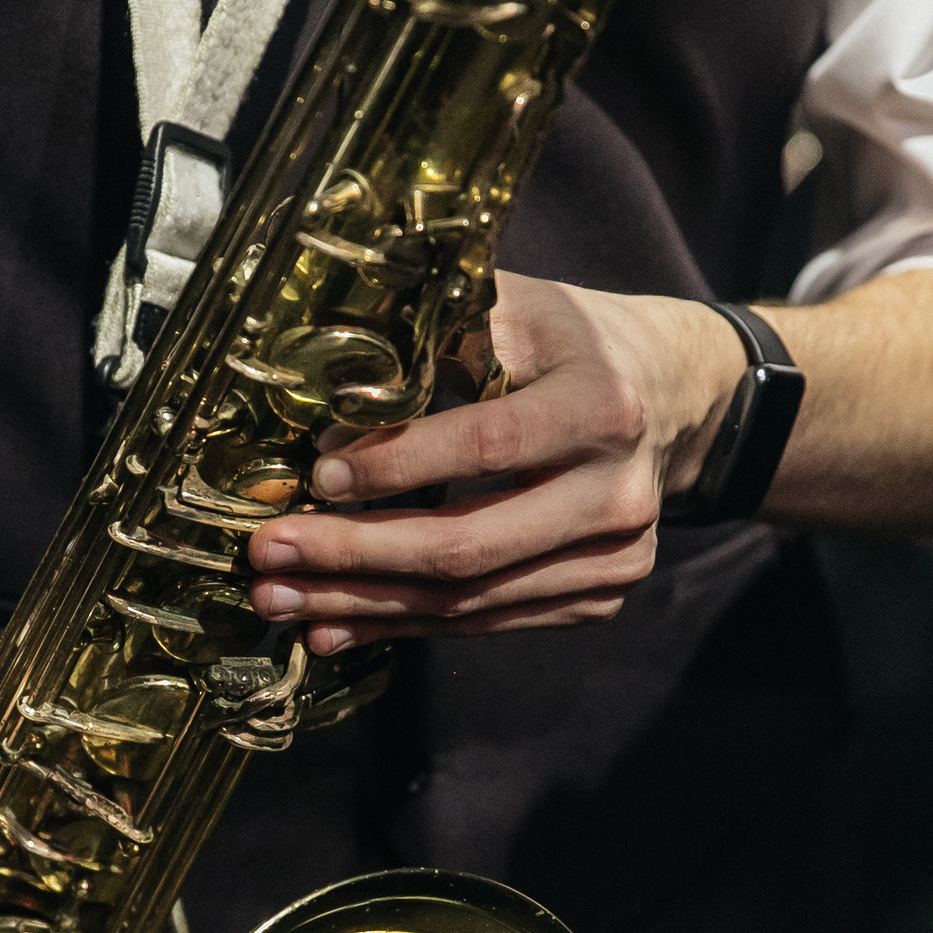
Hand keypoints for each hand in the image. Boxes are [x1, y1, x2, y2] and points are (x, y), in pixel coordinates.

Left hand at [247, 271, 747, 652]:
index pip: (485, 446)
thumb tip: (326, 391)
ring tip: (280, 600)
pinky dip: (404, 626)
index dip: (396, 466)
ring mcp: (616, 559)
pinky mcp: (599, 599)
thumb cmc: (568, 341)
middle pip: (468, 547)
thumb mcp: (516, 306)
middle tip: (266, 556)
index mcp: (601, 407)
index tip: (314, 476)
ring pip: (469, 602)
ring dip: (363, 605)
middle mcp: (619, 494)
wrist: (666, 394)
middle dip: (354, 556)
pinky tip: (336, 625)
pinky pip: (486, 623)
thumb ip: (434, 333)